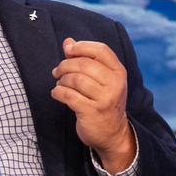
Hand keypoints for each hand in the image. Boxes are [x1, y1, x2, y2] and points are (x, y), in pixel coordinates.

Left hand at [51, 38, 134, 172]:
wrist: (112, 133)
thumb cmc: (103, 101)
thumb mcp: (101, 80)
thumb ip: (85, 59)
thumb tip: (68, 42)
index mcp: (118, 72)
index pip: (101, 50)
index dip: (81, 47)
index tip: (68, 50)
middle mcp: (115, 84)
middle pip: (84, 64)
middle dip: (65, 65)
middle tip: (57, 72)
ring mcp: (105, 99)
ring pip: (75, 80)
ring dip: (62, 80)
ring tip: (60, 84)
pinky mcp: (92, 112)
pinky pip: (68, 96)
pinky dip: (58, 92)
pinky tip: (57, 93)